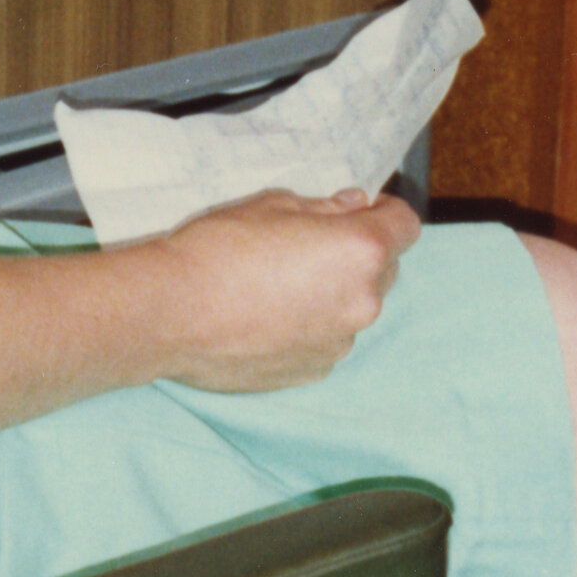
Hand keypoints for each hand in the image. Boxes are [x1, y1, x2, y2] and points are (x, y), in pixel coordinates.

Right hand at [156, 187, 420, 392]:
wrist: (171, 312)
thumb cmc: (218, 249)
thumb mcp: (271, 205)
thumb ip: (323, 208)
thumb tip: (352, 207)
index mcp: (360, 251)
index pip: (405, 225)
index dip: (385, 213)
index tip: (364, 210)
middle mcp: (362, 301)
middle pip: (383, 270)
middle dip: (357, 254)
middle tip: (311, 245)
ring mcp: (339, 342)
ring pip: (352, 308)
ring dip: (332, 294)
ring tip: (279, 285)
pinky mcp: (313, 371)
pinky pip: (326, 339)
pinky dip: (310, 326)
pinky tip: (268, 316)